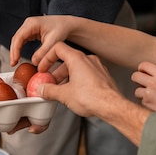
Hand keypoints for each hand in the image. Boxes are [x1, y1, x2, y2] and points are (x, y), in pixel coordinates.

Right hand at [9, 15, 74, 66]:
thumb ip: (43, 52)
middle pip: (16, 38)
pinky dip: (20, 48)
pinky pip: (22, 40)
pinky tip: (19, 56)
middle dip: (14, 51)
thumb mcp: (53, 42)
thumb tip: (34, 62)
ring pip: (18, 39)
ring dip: (15, 50)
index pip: (19, 37)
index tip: (15, 60)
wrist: (67, 25)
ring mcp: (29, 27)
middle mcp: (28, 23)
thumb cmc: (62, 29)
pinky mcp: (31, 31)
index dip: (15, 50)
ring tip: (15, 62)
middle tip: (13, 63)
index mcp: (32, 23)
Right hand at [36, 42, 150, 144]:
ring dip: (67, 76)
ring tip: (61, 90)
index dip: (47, 57)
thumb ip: (50, 91)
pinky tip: (74, 92)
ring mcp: (97, 67)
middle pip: (67, 59)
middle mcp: (88, 59)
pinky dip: (78, 80)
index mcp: (77, 58)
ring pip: (78, 67)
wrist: (112, 106)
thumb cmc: (92, 97)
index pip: (58, 48)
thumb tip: (43, 90)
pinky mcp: (103, 76)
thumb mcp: (64, 95)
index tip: (43, 67)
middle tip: (50, 82)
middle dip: (56, 71)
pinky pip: (87, 73)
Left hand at [132, 61, 155, 128]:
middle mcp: (154, 81)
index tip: (143, 73)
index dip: (141, 69)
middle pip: (135, 76)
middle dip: (136, 80)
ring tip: (152, 96)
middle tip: (141, 84)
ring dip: (141, 93)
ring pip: (136, 90)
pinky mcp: (146, 102)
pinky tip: (155, 103)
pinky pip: (141, 100)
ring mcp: (149, 92)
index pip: (143, 65)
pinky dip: (146, 102)